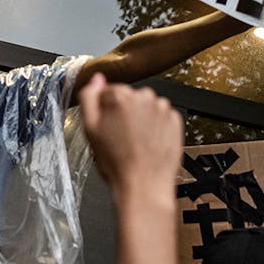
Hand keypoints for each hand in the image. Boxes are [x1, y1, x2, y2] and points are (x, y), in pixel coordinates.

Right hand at [78, 73, 183, 196]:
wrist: (144, 185)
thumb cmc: (117, 163)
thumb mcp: (90, 129)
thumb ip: (89, 98)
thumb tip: (96, 78)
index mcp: (119, 96)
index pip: (107, 92)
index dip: (104, 111)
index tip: (106, 127)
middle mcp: (143, 96)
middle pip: (128, 98)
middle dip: (123, 114)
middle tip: (119, 139)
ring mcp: (161, 108)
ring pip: (145, 107)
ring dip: (140, 120)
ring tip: (135, 143)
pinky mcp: (175, 120)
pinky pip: (161, 117)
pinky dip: (156, 127)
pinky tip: (148, 143)